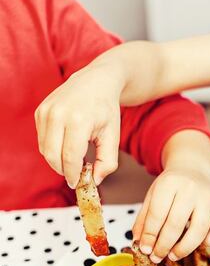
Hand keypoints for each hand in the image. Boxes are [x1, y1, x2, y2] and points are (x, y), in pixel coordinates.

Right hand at [34, 61, 123, 187]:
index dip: (73, 175)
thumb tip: (94, 182)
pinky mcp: (40, 111)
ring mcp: (46, 111)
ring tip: (75, 157)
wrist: (97, 82)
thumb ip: (108, 162)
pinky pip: (42, 140)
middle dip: (63, 171)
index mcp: (79, 120)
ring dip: (58, 160)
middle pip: (53, 156)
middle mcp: (58, 114)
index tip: (78, 183)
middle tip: (75, 175)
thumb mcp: (113, 137)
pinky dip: (53, 149)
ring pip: (45, 150)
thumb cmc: (106, 110)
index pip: (70, 157)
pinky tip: (67, 145)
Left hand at [132, 168, 209, 262]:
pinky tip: (197, 245)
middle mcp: (191, 188)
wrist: (194, 170)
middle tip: (156, 257)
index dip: (149, 235)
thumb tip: (139, 243)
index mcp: (170, 183)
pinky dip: (209, 242)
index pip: (157, 214)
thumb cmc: (171, 186)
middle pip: (176, 224)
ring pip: (199, 230)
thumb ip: (144, 218)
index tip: (145, 250)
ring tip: (173, 255)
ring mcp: (209, 198)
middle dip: (163, 246)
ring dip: (184, 249)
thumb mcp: (153, 195)